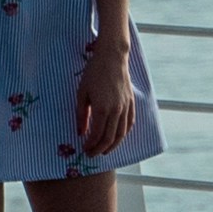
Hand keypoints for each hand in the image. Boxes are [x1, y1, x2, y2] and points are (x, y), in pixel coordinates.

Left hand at [75, 36, 138, 155]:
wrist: (112, 57)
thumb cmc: (94, 73)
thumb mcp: (82, 94)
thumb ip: (81, 115)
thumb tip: (80, 133)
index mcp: (102, 109)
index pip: (97, 135)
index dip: (91, 146)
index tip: (84, 150)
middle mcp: (117, 110)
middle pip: (110, 138)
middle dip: (100, 149)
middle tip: (92, 155)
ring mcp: (126, 107)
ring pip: (122, 134)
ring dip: (113, 146)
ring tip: (104, 151)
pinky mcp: (131, 102)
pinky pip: (129, 124)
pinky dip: (124, 134)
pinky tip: (117, 138)